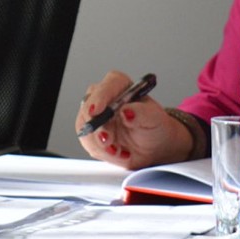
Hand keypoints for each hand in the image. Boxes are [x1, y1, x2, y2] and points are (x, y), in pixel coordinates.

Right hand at [74, 69, 191, 169]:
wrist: (153, 145)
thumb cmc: (154, 125)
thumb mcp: (154, 118)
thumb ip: (142, 113)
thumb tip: (127, 111)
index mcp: (118, 85)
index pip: (104, 88)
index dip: (99, 99)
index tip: (97, 111)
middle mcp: (103, 98)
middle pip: (88, 109)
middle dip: (96, 128)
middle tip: (107, 141)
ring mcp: (94, 116)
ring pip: (85, 128)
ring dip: (100, 144)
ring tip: (118, 152)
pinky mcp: (91, 133)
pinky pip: (88, 142)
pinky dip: (102, 151)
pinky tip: (117, 153)